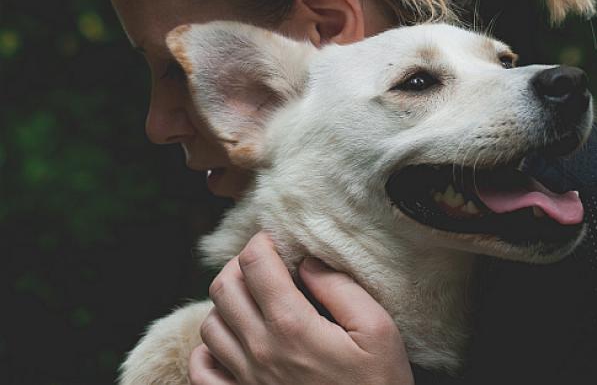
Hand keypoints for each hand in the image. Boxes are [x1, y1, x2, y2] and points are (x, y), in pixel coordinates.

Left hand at [188, 232, 413, 384]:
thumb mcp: (378, 331)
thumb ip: (341, 290)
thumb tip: (308, 262)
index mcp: (292, 326)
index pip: (254, 264)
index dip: (262, 241)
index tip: (277, 239)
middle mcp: (260, 350)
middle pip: (223, 287)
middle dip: (240, 264)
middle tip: (264, 263)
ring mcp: (245, 379)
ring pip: (210, 323)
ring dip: (227, 302)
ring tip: (255, 300)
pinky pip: (202, 367)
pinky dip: (211, 346)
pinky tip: (236, 339)